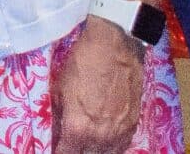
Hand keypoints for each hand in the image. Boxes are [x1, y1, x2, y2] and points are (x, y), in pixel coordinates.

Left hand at [52, 19, 144, 153]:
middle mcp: (100, 137)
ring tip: (86, 145)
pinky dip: (112, 148)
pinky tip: (105, 143)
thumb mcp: (60, 89)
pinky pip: (121, 147)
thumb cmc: (82, 63)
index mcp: (78, 129)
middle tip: (71, 144)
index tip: (56, 149)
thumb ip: (59, 115)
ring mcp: (119, 133)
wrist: (114, 46)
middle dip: (76, 151)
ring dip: (94, 151)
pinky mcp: (133, 125)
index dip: (59, 152)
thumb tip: (57, 129)